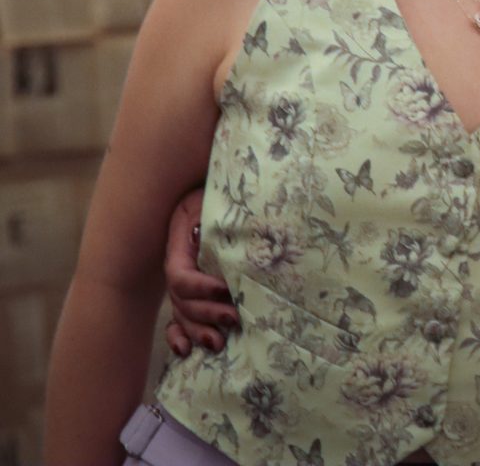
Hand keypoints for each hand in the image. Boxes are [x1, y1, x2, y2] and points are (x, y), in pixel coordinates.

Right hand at [162, 189, 234, 355]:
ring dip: (197, 329)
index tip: (227, 289)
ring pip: (181, 312)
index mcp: (180, 241)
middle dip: (207, 312)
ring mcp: (185, 278)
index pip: (179, 275)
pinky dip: (179, 334)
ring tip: (218, 342)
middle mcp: (179, 263)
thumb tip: (243, 233)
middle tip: (234, 317)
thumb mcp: (220, 198)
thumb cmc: (226, 191)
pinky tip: (185, 350)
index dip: (200, 287)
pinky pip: (178, 317)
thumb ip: (224, 217)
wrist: (220, 188)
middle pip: (181, 299)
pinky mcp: (195, 289)